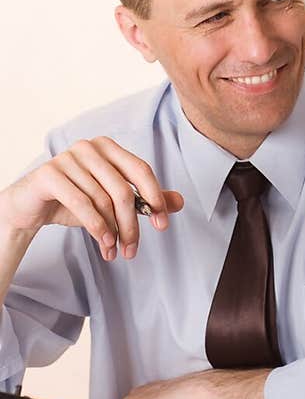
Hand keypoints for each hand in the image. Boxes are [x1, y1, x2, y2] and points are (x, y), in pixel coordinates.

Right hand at [0, 137, 183, 261]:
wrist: (30, 206)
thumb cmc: (73, 200)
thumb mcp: (111, 201)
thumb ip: (144, 199)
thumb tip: (179, 202)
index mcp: (108, 147)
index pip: (141, 170)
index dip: (155, 197)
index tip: (162, 224)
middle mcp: (90, 147)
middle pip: (123, 190)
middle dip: (132, 225)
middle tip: (133, 250)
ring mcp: (68, 158)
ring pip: (103, 201)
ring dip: (112, 232)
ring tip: (114, 251)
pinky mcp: (50, 174)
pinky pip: (82, 204)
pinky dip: (97, 228)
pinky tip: (104, 243)